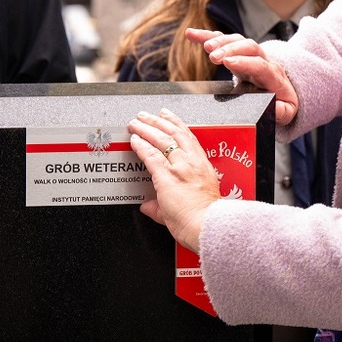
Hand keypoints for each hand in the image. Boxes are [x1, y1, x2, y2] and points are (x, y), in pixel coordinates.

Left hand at [128, 108, 221, 252]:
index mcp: (202, 166)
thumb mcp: (190, 204)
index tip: (168, 117)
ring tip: (137, 122)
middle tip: (147, 115)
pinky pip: (151, 156)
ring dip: (147, 128)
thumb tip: (148, 206)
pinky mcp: (167, 176)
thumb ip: (162, 205)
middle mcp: (192, 163)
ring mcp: (180, 168)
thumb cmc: (203, 219)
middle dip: (158, 121)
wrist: (207, 226)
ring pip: (162, 140)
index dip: (177, 124)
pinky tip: (135, 140)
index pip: (189, 138)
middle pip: (174, 133)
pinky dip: (141, 146)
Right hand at [186, 28, 298, 125]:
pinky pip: (223, 41)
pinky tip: (191, 34)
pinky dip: (207, 36)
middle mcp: (262, 60)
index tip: (228, 63)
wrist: (282, 90)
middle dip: (231, 49)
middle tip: (214, 56)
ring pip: (236, 40)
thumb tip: (274, 109)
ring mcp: (249, 54)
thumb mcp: (286, 111)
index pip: (260, 65)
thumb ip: (281, 111)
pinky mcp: (237, 53)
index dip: (245, 62)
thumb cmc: (282, 103)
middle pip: (249, 47)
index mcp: (273, 76)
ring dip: (220, 40)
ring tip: (206, 46)